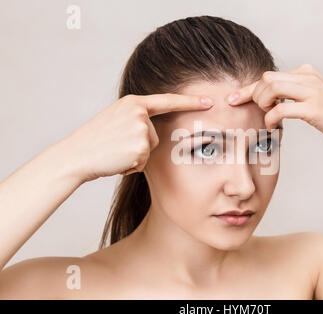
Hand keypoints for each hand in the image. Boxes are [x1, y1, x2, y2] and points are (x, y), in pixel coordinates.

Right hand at [61, 93, 213, 181]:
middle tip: (116, 146)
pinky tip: (117, 161)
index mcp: (133, 102)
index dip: (190, 102)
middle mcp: (139, 113)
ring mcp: (141, 129)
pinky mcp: (141, 147)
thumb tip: (152, 131)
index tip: (210, 101)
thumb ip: (136, 119)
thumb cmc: (94, 141)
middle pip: (156, 135)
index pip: (167, 100)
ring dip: (136, 156)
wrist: (76, 155)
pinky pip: (144, 162)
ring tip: (115, 153)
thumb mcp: (115, 119)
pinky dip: (132, 166)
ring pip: (151, 149)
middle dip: (141, 146)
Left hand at [227, 64, 322, 149]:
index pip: (269, 75)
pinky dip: (270, 118)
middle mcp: (309, 77)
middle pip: (266, 78)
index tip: (233, 99)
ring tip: (267, 117)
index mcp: (307, 72)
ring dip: (262, 104)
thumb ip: (295, 92)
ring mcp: (312, 91)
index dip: (247, 88)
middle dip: (253, 96)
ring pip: (271, 87)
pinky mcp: (314, 108)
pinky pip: (281, 108)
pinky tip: (271, 126)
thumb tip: (270, 99)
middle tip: (258, 113)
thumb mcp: (315, 96)